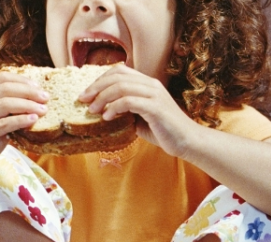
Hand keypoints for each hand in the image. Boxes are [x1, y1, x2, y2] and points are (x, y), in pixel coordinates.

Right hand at [0, 72, 48, 180]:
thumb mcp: (0, 122)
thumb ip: (12, 112)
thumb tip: (38, 105)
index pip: (2, 78)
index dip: (22, 80)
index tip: (39, 87)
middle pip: (4, 88)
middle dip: (28, 91)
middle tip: (45, 98)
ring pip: (3, 104)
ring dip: (26, 105)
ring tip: (43, 109)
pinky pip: (2, 124)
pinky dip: (19, 120)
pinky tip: (32, 120)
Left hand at [79, 64, 197, 157]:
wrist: (187, 142)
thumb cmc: (164, 131)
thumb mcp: (141, 117)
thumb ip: (127, 109)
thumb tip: (103, 109)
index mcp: (148, 83)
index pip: (119, 71)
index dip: (99, 79)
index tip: (86, 93)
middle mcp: (151, 84)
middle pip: (116, 76)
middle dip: (95, 87)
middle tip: (83, 100)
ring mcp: (154, 95)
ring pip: (120, 86)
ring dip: (102, 98)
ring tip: (92, 110)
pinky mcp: (155, 107)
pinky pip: (128, 101)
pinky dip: (114, 107)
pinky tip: (107, 117)